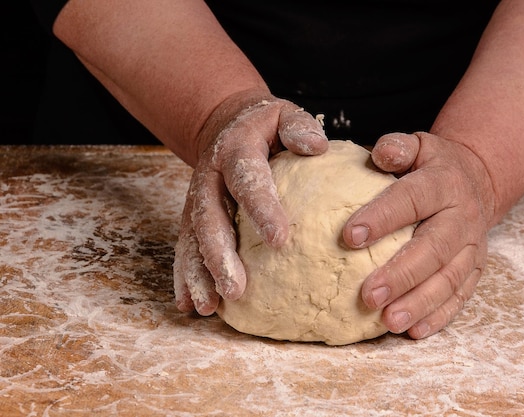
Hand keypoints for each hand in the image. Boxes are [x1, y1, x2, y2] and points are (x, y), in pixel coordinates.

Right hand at [173, 89, 327, 314]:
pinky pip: (185, 247)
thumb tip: (317, 147)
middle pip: (210, 219)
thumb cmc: (264, 125)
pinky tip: (189, 304)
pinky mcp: (192, 217)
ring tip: (208, 306)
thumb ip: (299, 126)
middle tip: (235, 288)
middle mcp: (210, 178)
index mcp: (236, 151)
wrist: (224, 123)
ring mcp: (197, 200)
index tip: (280, 239)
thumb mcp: (284, 114)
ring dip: (198, 274)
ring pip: (193, 240)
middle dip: (220, 255)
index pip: (248, 181)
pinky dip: (185, 276)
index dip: (261, 209)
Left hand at [343, 132, 495, 338]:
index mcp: (444, 184)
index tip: (349, 237)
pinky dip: (439, 316)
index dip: (382, 218)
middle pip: (433, 249)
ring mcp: (473, 247)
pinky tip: (414, 331)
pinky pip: (460, 296)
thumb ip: (399, 148)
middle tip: (368, 296)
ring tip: (389, 322)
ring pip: (448, 279)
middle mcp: (462, 218)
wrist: (477, 180)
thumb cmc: (432, 166)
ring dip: (419, 303)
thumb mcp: (419, 145)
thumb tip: (380, 154)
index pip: (412, 200)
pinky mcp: (475, 270)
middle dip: (400, 275)